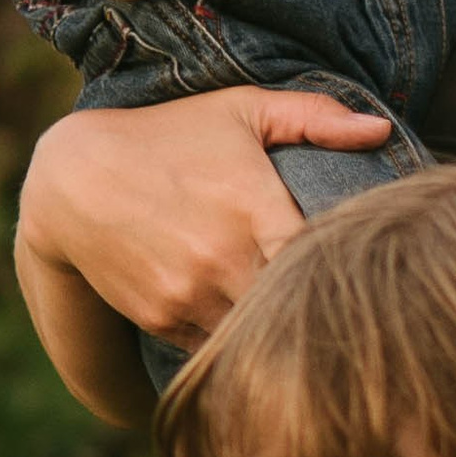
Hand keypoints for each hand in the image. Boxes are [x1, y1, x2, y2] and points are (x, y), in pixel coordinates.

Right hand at [17, 87, 393, 381]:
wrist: (76, 176)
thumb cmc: (170, 135)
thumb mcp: (240, 110)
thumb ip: (314, 116)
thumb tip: (380, 131)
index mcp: (257, 210)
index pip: (325, 261)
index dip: (346, 270)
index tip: (364, 269)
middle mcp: (225, 260)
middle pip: (296, 308)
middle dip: (319, 310)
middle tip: (346, 308)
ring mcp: (190, 296)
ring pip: (256, 337)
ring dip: (277, 332)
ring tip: (302, 323)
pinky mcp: (162, 319)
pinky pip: (215, 346)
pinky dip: (235, 341)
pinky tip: (253, 328)